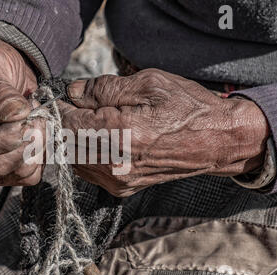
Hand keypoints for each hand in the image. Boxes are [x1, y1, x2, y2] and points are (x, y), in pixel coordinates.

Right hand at [0, 39, 43, 185]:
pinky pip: (18, 178)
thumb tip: (17, 117)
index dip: (7, 137)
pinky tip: (36, 139)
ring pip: (7, 174)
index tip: (28, 116)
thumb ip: (1, 92)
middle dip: (24, 144)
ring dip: (33, 152)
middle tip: (39, 118)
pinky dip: (36, 161)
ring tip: (38, 124)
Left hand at [60, 69, 269, 196]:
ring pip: (73, 159)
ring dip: (73, 139)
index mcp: (121, 134)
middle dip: (65, 124)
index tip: (63, 97)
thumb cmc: (186, 108)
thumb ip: (104, 88)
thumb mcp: (148, 84)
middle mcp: (116, 164)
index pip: (68, 124)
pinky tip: (100, 138)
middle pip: (66, 144)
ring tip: (89, 120)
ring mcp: (118, 180)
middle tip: (75, 106)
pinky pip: (88, 170)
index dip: (60, 108)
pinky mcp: (122, 188)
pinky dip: (85, 153)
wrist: (216, 141)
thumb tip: (72, 93)